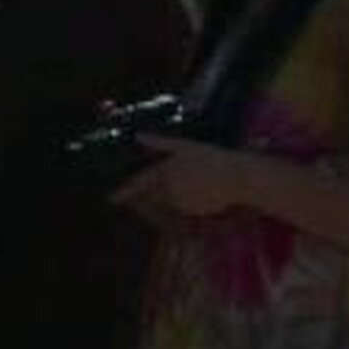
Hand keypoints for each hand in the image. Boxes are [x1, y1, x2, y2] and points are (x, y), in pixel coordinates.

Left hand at [109, 134, 253, 217]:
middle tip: (141, 198)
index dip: (124, 191)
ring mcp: (182, 203)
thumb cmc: (211, 157)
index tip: (111, 198)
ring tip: (176, 192)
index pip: (140, 183)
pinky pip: (182, 210)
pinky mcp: (194, 212)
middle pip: (151, 197)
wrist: (237, 177)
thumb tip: (138, 136)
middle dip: (143, 200)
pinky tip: (193, 194)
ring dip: (164, 201)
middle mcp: (171, 190)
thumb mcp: (184, 145)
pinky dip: (182, 204)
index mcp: (166, 171)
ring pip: (167, 203)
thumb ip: (159, 143)